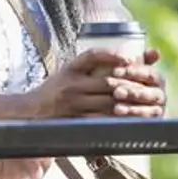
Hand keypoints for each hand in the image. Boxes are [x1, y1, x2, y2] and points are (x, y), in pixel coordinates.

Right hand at [23, 49, 164, 119]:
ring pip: (107, 102)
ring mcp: (73, 106)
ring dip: (127, 101)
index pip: (93, 56)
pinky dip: (117, 118)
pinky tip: (130, 117)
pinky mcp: (76, 122)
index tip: (131, 59)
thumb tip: (128, 57)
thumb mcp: (69, 70)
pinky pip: (101, 120)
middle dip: (128, 83)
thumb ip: (94, 61)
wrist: (31, 112)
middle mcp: (72, 86)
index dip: (113, 56)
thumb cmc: (55, 89)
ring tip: (144, 101)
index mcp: (71, 70)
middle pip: (106, 81)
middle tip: (147, 84)